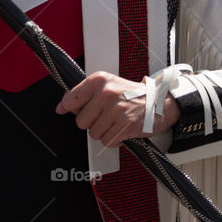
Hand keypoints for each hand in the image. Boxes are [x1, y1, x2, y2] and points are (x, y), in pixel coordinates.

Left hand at [55, 71, 179, 148]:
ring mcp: (117, 109)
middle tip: (104, 116)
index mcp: (100, 80)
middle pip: (81, 120)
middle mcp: (107, 92)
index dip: (67, 107)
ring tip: (114, 122)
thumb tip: (62, 105)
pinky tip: (121, 129)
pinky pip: (107, 141)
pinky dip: (113, 140)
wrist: (160, 102)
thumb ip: (84, 94)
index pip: (71, 98)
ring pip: (93, 133)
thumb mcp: (108, 85)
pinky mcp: (126, 125)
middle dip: (91, 122)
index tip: (64, 109)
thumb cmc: (132, 95)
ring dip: (103, 132)